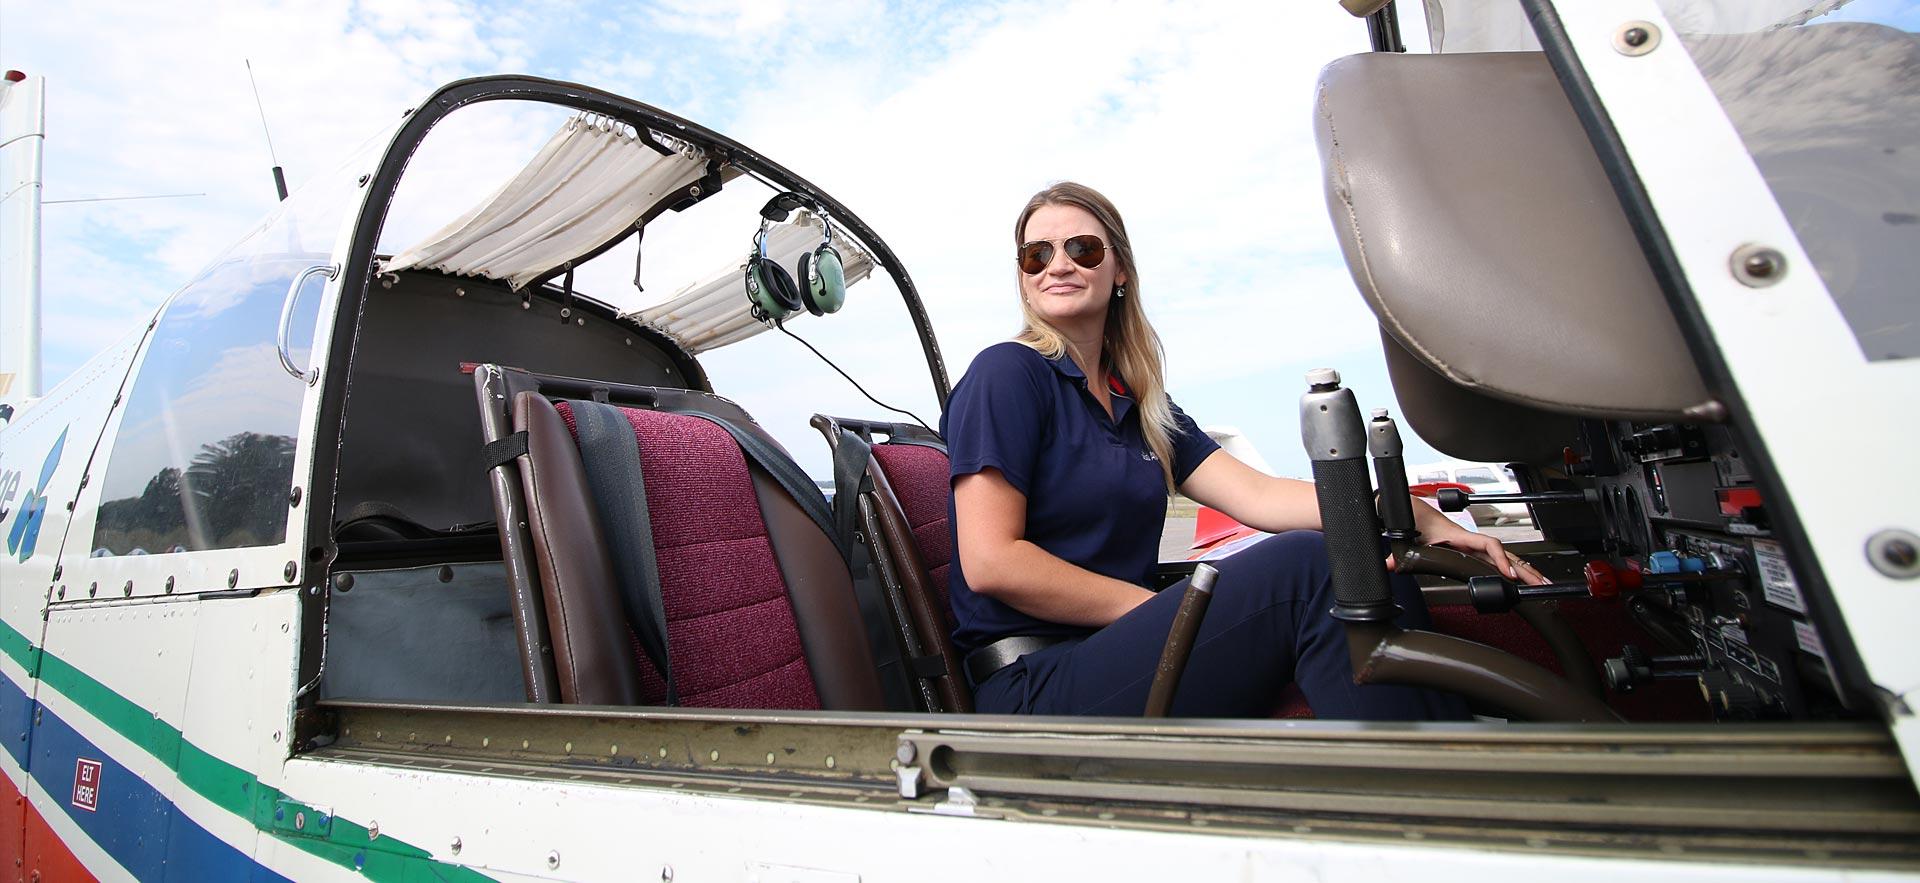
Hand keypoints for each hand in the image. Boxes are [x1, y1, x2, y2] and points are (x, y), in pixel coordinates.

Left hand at [1405, 495, 1550, 585]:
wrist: (1417, 515)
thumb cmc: (1418, 525)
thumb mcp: (1408, 540)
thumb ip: (1398, 556)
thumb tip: (1388, 565)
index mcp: (1462, 538)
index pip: (1488, 545)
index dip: (1500, 558)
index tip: (1509, 574)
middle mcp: (1474, 542)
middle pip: (1506, 554)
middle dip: (1525, 569)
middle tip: (1540, 584)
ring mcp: (1479, 549)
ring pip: (1509, 559)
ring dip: (1527, 571)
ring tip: (1544, 585)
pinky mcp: (1479, 554)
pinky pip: (1503, 562)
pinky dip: (1518, 570)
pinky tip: (1530, 580)